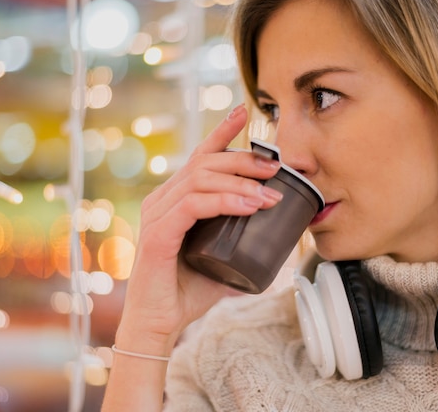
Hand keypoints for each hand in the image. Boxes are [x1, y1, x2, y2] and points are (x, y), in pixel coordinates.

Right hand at [115, 105, 282, 352]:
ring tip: (270, 195)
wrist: (159, 324)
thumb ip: (241, 242)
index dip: (222, 133)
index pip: (200, 157)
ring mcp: (157, 215)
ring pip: (201, 179)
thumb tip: (280, 237)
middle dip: (244, 160)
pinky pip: (194, 205)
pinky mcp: (158, 233)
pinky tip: (248, 206)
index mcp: (176, 200)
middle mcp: (163, 200)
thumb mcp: (222, 258)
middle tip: (276, 167)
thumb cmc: (187, 290)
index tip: (244, 114)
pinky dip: (224, 201)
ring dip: (241, 183)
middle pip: (205, 163)